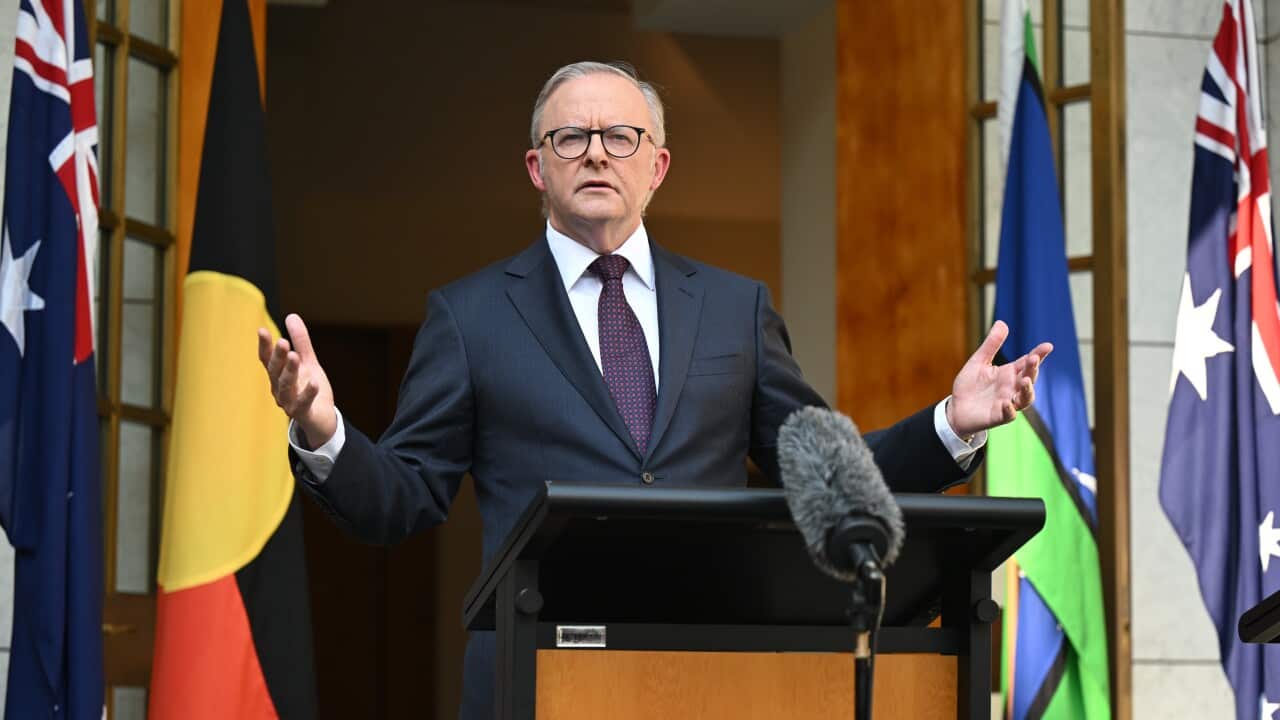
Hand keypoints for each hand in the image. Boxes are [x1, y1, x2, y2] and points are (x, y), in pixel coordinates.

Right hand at [257, 313, 335, 447]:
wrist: (322, 419)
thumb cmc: (310, 389)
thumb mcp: (308, 362)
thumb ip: (301, 342)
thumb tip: (291, 315)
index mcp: (278, 375)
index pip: (267, 359)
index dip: (264, 346)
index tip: (262, 330)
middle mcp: (279, 388)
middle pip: (275, 371)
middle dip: (278, 357)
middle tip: (283, 342)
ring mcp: (289, 402)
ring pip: (285, 387)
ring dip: (289, 372)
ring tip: (295, 356)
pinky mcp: (303, 413)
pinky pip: (303, 403)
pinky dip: (308, 393)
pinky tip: (314, 382)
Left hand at [946, 320, 1051, 438]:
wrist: (956, 409)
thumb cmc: (970, 386)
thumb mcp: (979, 362)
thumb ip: (991, 345)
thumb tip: (1002, 322)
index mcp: (1009, 373)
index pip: (1027, 363)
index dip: (1039, 354)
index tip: (1048, 346)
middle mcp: (1012, 388)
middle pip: (1029, 378)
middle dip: (1033, 369)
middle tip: (1034, 359)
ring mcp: (1007, 402)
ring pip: (1025, 398)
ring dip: (1028, 390)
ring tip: (1025, 381)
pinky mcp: (998, 416)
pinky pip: (1008, 415)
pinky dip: (1009, 410)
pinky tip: (1007, 403)